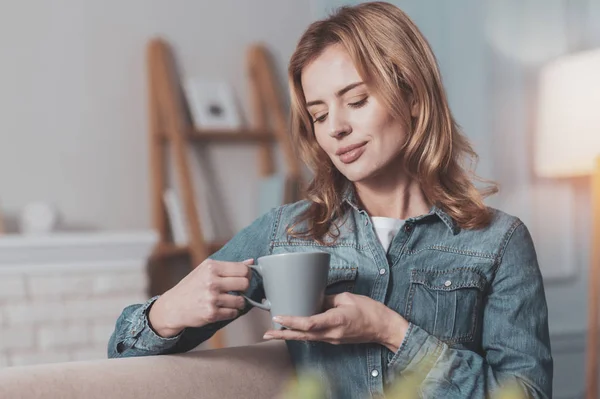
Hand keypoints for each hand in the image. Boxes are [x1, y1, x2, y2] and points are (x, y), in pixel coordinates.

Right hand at [148, 258, 253, 337]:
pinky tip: (222, 308)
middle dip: (244, 288)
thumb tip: (251, 261)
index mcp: (211, 267)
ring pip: (241, 301)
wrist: (173, 307)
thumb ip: (229, 266)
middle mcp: (211, 281)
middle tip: (237, 290)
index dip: (247, 274)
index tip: (244, 278)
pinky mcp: (211, 314)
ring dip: (237, 302)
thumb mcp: (206, 270)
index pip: (242, 269)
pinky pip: (233, 313)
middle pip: (245, 284)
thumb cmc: (191, 286)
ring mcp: (211, 298)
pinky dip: (231, 312)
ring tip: (228, 300)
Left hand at [263, 292, 408, 351]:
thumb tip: (313, 298)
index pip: (310, 323)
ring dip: (290, 335)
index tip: (279, 317)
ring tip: (274, 332)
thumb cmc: (369, 310)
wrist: (383, 328)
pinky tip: (293, 330)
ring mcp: (332, 339)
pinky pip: (314, 337)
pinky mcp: (334, 340)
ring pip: (306, 338)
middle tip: (267, 333)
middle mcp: (332, 333)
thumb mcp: (348, 298)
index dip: (292, 321)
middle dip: (283, 334)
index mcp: (336, 320)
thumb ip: (328, 299)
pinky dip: (301, 333)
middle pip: (303, 335)